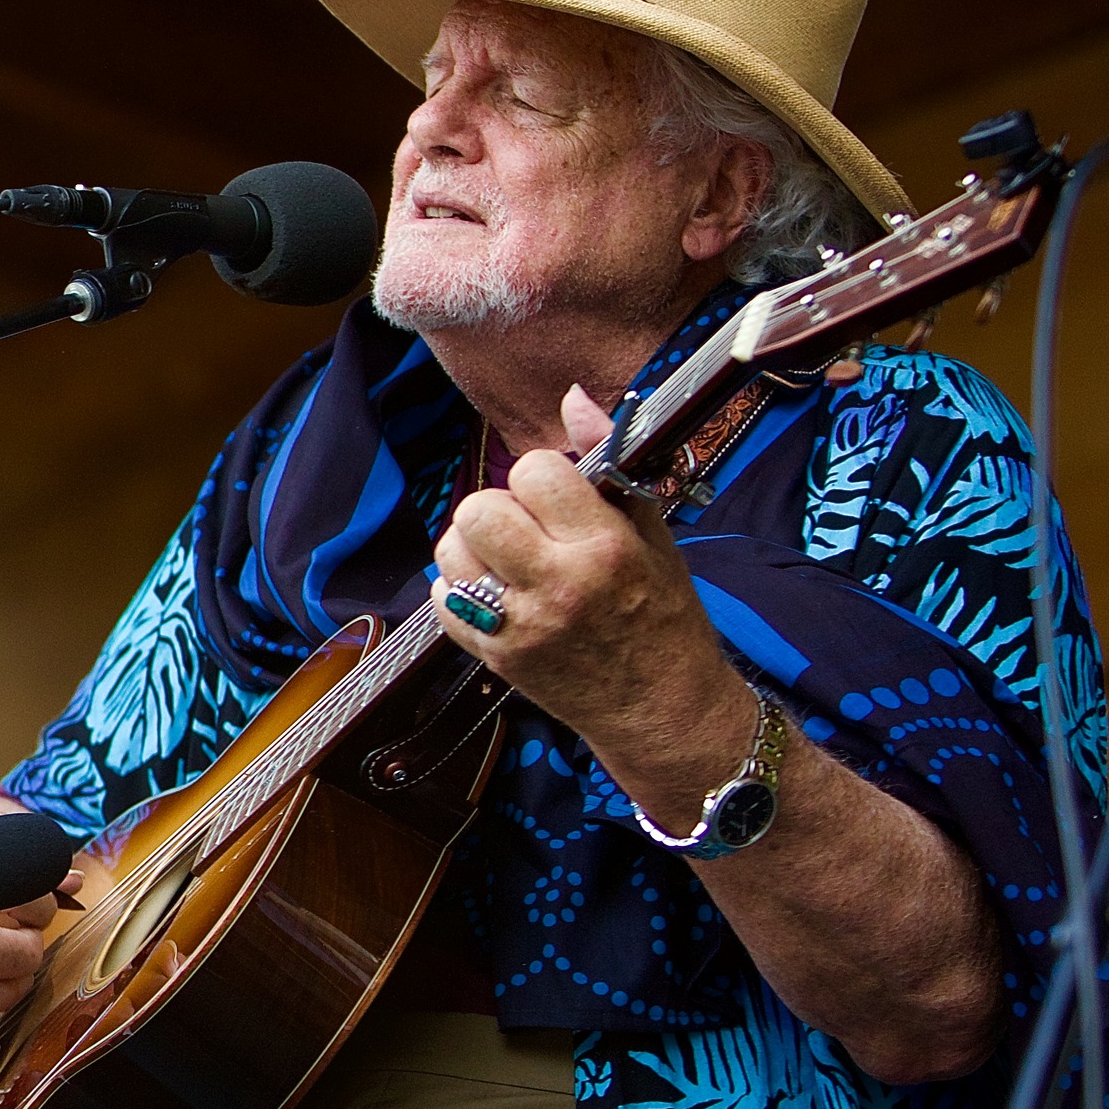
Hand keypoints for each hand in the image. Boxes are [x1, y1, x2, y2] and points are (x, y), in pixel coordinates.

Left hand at [431, 385, 753, 828]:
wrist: (662, 709)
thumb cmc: (664, 617)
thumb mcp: (654, 536)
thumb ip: (608, 465)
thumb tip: (572, 399)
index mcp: (604, 548)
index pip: (535, 472)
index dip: (543, 477)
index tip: (560, 498)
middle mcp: (557, 585)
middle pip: (479, 509)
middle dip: (500, 508)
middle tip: (528, 529)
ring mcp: (520, 626)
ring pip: (452, 552)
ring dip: (474, 547)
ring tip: (508, 560)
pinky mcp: (496, 657)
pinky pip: (444, 602)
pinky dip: (461, 590)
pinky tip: (496, 594)